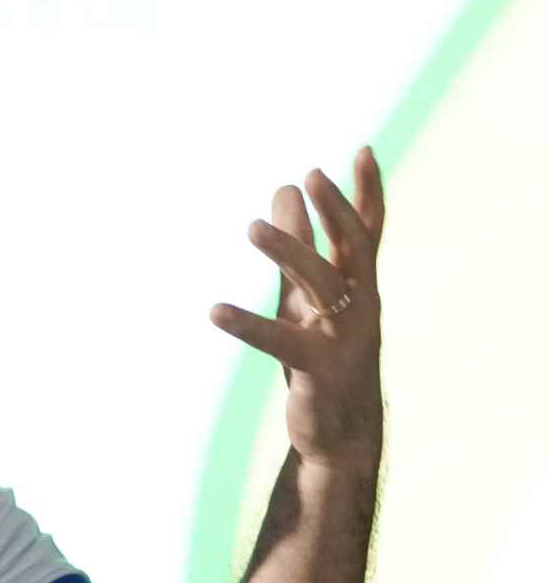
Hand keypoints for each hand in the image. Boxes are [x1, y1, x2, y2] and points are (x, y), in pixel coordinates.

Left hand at [209, 146, 386, 470]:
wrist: (342, 431)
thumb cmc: (322, 352)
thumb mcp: (305, 294)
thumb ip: (299, 243)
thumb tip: (285, 187)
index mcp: (359, 286)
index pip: (368, 231)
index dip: (367, 192)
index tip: (361, 151)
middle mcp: (359, 306)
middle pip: (354, 249)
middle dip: (336, 212)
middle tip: (311, 177)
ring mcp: (342, 337)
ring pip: (321, 284)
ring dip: (289, 252)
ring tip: (253, 226)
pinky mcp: (316, 368)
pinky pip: (278, 341)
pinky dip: (246, 324)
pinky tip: (214, 310)